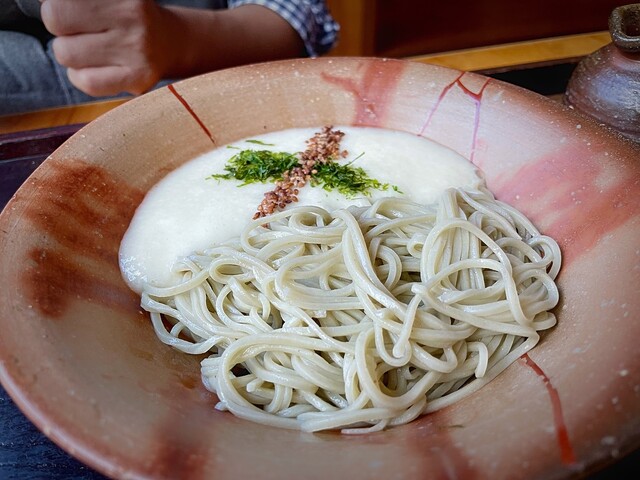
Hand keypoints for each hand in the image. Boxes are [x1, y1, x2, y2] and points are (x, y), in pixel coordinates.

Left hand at [40, 0, 171, 95]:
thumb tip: (41, 4)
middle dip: (60, 24)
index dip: (56, 3)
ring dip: (70, 52)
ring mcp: (137, 50)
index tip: (73, 9)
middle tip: (81, 27)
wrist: (169, 42)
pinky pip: (86, 81)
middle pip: (55, 19)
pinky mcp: (138, 78)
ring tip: (92, 47)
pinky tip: (97, 67)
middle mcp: (132, 16)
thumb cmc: (126, 14)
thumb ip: (73, 0)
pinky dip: (82, 76)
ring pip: (66, 53)